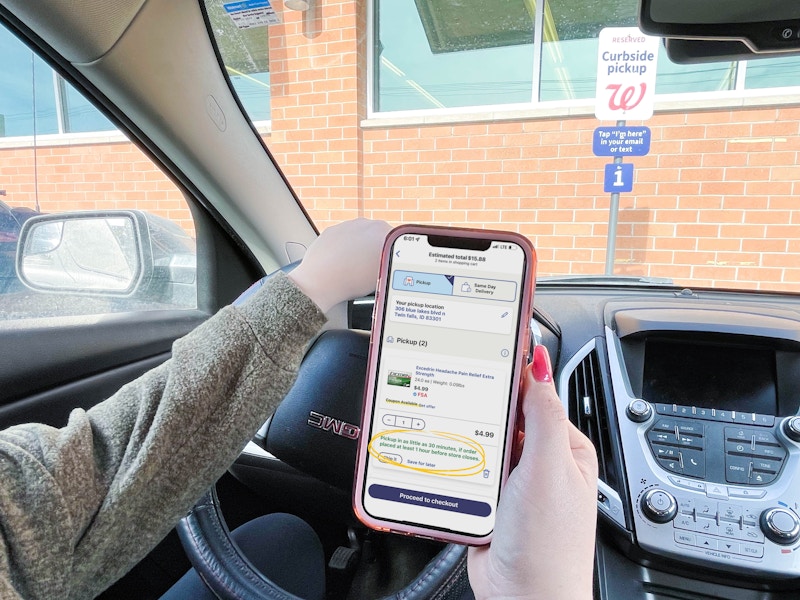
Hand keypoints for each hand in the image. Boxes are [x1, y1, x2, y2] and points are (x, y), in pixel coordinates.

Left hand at [288, 219, 391, 312]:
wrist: (321, 281)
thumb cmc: (352, 280)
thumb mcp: (383, 274)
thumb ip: (392, 261)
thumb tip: (396, 260)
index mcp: (384, 232)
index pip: (397, 241)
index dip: (394, 254)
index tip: (389, 263)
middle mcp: (367, 224)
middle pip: (378, 236)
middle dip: (376, 248)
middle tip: (372, 267)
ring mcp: (348, 225)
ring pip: (360, 236)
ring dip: (360, 247)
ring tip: (355, 266)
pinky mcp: (332, 229)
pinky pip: (343, 238)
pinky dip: (344, 247)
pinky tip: (342, 262)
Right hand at [468, 345, 597, 599]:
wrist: (523, 599)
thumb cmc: (548, 544)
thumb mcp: (550, 468)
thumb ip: (544, 413)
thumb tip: (540, 363)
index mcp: (565, 446)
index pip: (536, 394)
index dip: (511, 374)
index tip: (484, 353)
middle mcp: (541, 461)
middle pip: (504, 416)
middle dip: (484, 412)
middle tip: (464, 404)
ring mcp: (513, 481)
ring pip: (482, 441)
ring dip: (469, 440)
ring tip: (462, 442)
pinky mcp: (488, 498)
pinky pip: (468, 468)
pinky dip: (458, 464)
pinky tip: (452, 462)